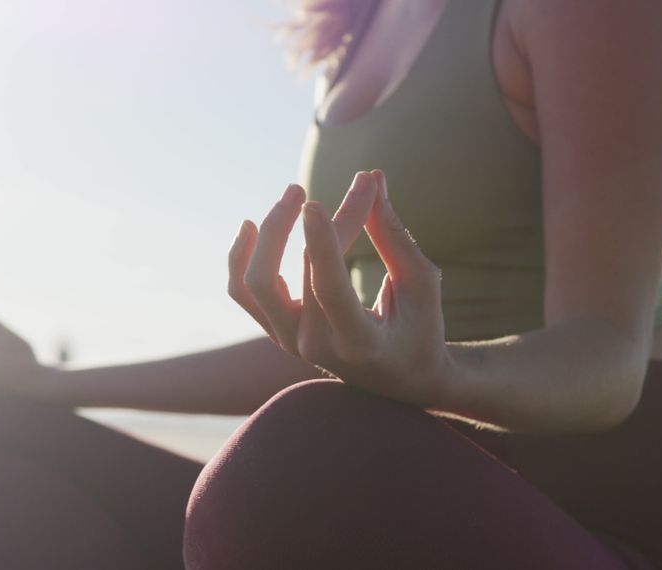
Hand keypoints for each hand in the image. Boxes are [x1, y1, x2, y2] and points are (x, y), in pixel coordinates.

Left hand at [229, 170, 450, 406]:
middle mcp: (316, 349)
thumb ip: (394, 236)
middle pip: (296, 276)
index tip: (316, 201)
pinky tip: (251, 225)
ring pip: (256, 284)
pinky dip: (240, 257)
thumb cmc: (419, 328)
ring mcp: (290, 343)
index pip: (330, 290)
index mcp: (360, 344)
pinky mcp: (276, 331)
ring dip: (268, 235)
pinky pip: (243, 292)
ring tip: (291, 194)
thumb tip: (372, 179)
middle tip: (317, 190)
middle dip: (313, 225)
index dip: (322, 243)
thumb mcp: (420, 285)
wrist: (399, 379)